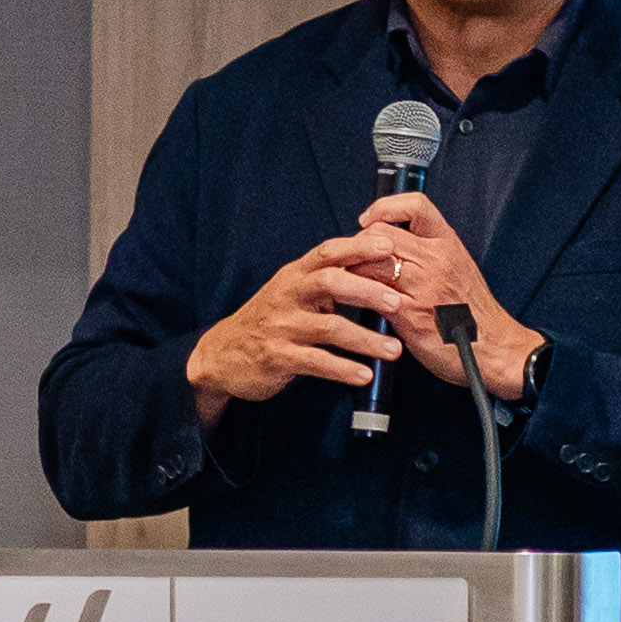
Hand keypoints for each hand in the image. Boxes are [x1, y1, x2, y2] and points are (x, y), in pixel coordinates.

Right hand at [185, 232, 417, 423]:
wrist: (223, 354)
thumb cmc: (271, 320)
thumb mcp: (295, 291)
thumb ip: (329, 279)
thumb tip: (378, 266)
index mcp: (296, 275)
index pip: (328, 252)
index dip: (358, 247)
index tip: (390, 246)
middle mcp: (288, 295)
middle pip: (330, 283)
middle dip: (367, 291)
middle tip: (397, 303)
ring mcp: (281, 326)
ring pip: (328, 328)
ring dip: (364, 340)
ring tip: (394, 350)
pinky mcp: (277, 357)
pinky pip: (315, 362)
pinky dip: (342, 369)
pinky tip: (365, 375)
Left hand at [349, 193, 536, 400]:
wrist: (496, 347)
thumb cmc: (475, 314)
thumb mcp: (459, 268)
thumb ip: (428, 253)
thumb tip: (390, 244)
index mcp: (448, 244)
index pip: (414, 206)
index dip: (384, 207)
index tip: (369, 220)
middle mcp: (437, 260)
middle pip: (381, 235)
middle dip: (359, 246)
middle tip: (356, 261)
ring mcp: (424, 287)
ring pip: (371, 263)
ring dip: (355, 273)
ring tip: (356, 283)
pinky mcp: (412, 315)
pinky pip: (374, 296)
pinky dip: (362, 298)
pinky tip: (362, 303)